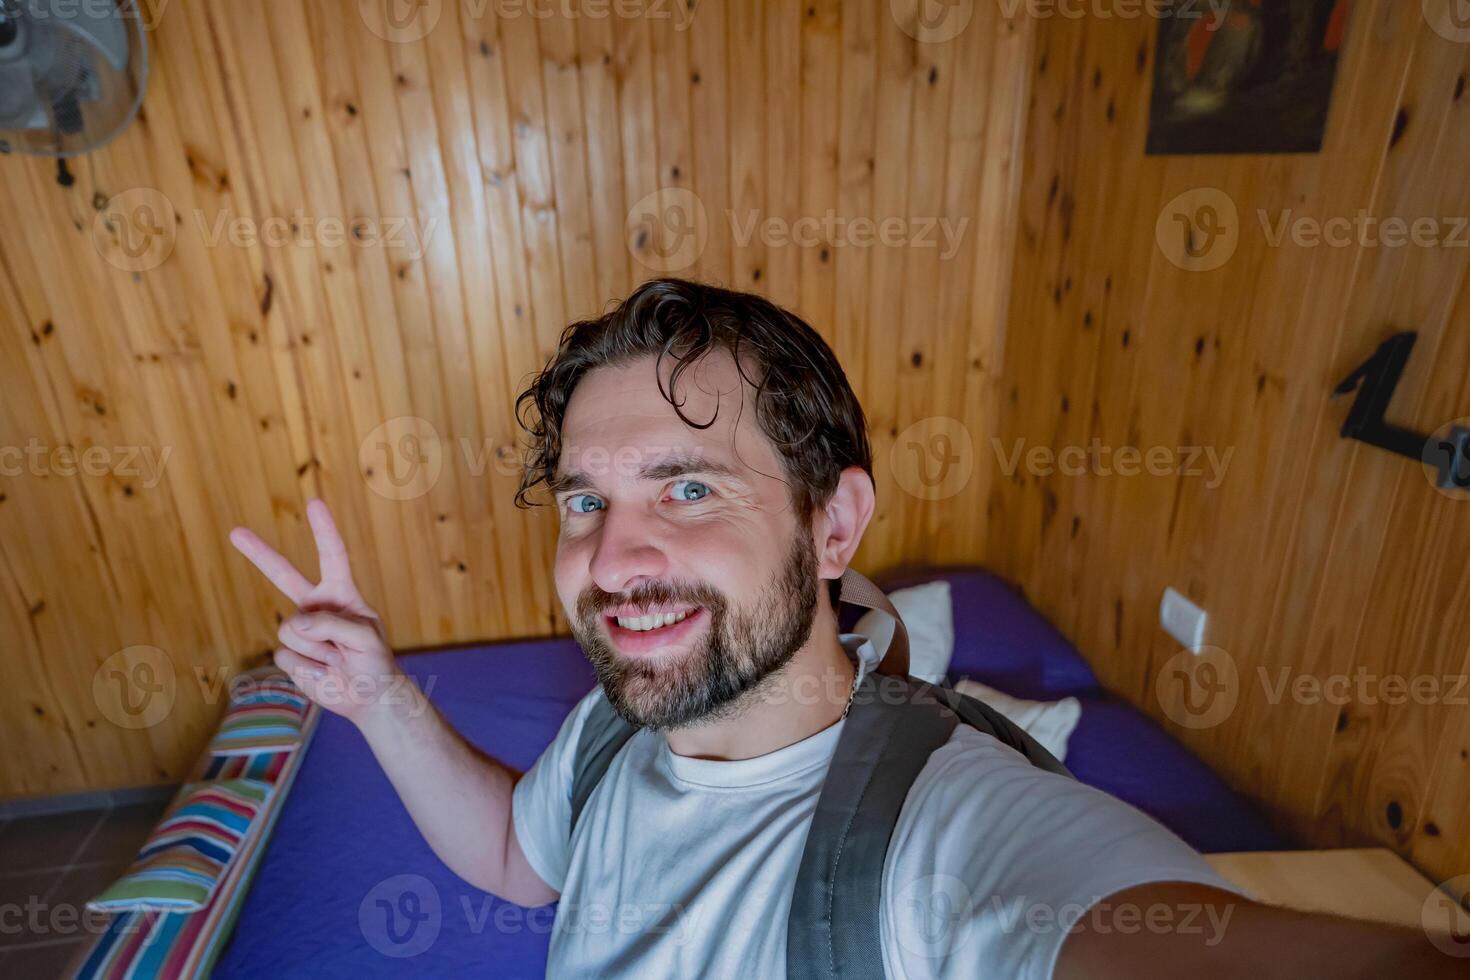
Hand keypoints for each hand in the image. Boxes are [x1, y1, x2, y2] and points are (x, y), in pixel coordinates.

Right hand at [229, 499, 408, 724]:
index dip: (324, 530)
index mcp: (341, 594)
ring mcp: (300, 630)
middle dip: (259, 553)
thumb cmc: (375, 662)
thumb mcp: (365, 639)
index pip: (332, 556)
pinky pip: (287, 655)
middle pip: (283, 575)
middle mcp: (316, 606)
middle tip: (234, 531)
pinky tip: (323, 672)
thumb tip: (296, 622)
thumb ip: (332, 624)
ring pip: (291, 629)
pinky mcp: (289, 655)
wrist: (368, 697)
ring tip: (337, 659)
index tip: (314, 504)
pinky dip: (308, 668)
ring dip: (318, 649)